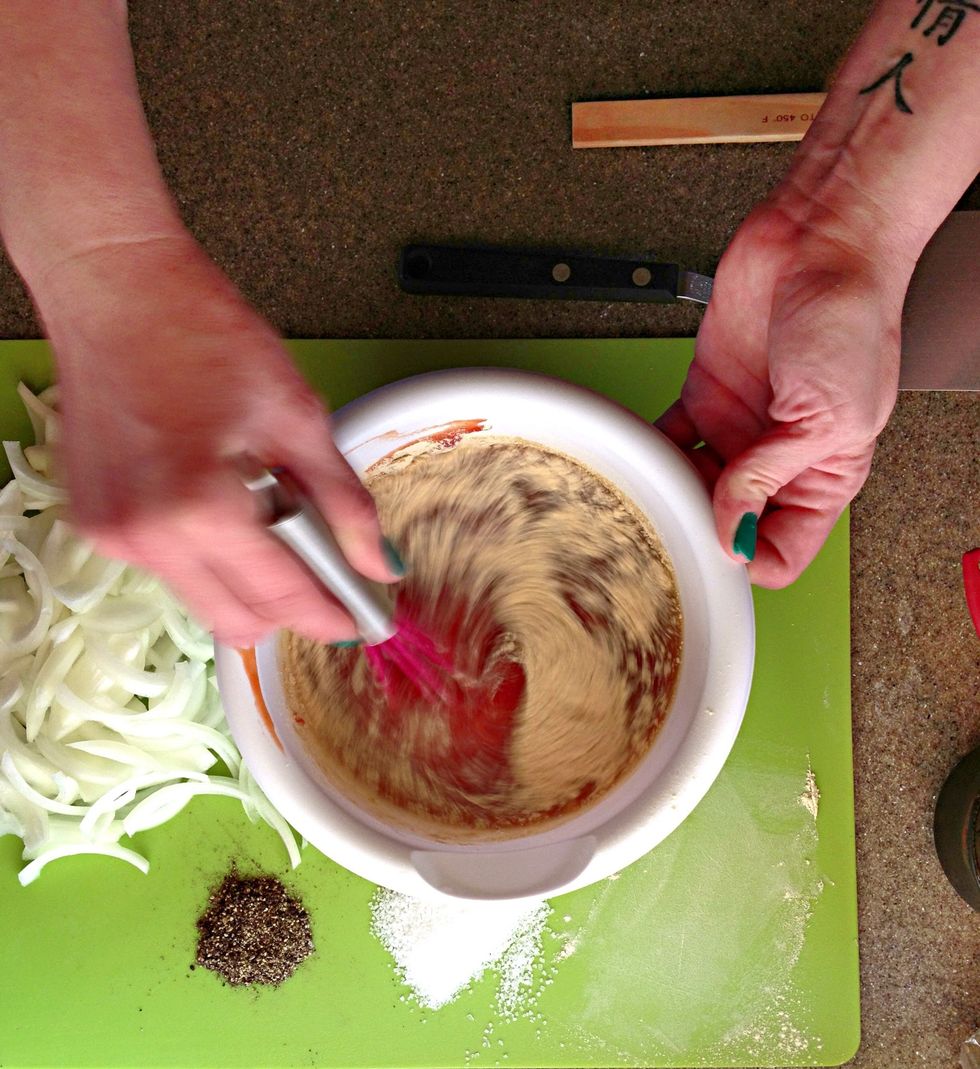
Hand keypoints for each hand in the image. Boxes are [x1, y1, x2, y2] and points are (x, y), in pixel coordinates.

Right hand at [36, 233, 398, 645]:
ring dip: (248, 577)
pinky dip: (209, 553)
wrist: (117, 291)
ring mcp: (115, 534)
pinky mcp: (97, 524)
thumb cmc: (199, 333)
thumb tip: (378, 561)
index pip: (282, 599)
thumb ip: (344, 503)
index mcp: (201, 509)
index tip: (358, 619)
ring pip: (204, 600)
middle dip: (289, 604)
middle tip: (324, 564)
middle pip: (239, 622)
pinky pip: (171, 570)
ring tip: (264, 506)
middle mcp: (147, 536)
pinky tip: (223, 498)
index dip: (329, 615)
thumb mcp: (297, 417)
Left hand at [657, 198, 910, 586]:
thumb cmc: (852, 317)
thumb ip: (772, 475)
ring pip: (693, 484)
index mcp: (823, 474)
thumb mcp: (828, 417)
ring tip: (654, 494)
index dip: (752, 558)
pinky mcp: (705, 392)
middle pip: (729, 522)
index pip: (784, 548)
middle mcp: (777, 457)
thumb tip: (733, 529)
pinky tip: (638, 459)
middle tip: (676, 525)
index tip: (722, 551)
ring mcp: (738, 426)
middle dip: (702, 528)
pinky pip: (670, 436)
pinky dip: (651, 448)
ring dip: (672, 491)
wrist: (823, 242)